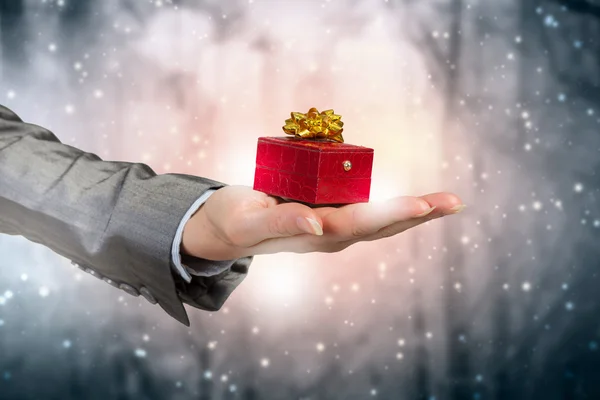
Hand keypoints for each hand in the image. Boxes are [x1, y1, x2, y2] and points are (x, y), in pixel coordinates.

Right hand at [181, 185, 464, 260]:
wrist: (229, 228)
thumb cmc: (235, 220)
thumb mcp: (250, 221)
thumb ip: (281, 223)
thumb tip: (316, 225)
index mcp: (314, 235)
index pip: (357, 223)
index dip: (388, 214)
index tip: (420, 207)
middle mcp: (331, 234)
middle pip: (380, 224)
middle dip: (416, 213)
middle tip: (453, 202)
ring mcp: (334, 228)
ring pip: (381, 222)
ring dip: (415, 212)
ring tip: (450, 202)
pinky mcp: (331, 217)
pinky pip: (370, 213)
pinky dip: (397, 208)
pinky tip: (421, 205)